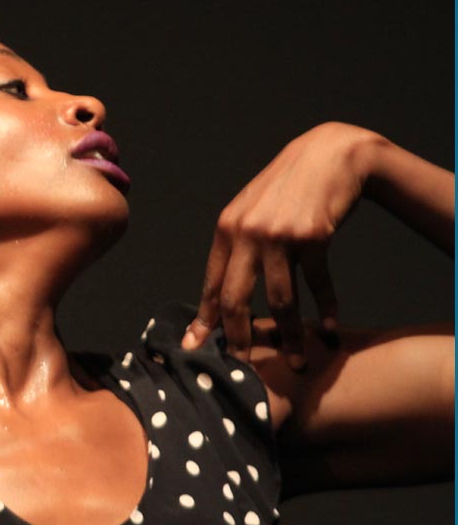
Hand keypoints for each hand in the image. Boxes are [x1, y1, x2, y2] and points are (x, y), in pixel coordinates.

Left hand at [180, 123, 382, 367]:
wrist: (329, 155)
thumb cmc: (288, 189)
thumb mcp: (252, 212)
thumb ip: (237, 247)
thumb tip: (223, 295)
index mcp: (226, 230)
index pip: (212, 285)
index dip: (205, 320)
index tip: (195, 347)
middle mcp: (246, 233)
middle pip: (236, 299)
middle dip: (238, 339)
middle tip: (244, 368)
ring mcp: (279, 235)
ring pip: (279, 300)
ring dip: (289, 336)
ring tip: (296, 362)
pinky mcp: (313, 236)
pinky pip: (316, 284)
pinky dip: (325, 308)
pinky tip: (329, 328)